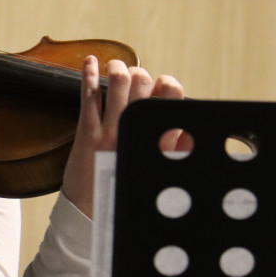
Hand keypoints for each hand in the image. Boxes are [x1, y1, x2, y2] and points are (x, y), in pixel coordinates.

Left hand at [61, 57, 186, 218]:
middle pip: (142, 81)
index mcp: (159, 138)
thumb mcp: (161, 171)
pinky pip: (89, 95)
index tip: (161, 87)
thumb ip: (176, 149)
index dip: (167, 84)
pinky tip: (90, 61)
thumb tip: (188, 129)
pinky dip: (88, 74)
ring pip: (116, 83)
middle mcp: (135, 130)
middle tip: (133, 78)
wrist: (93, 214)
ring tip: (114, 67)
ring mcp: (110, 130)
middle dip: (138, 73)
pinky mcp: (87, 132)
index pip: (171, 94)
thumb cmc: (126, 190)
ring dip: (117, 68)